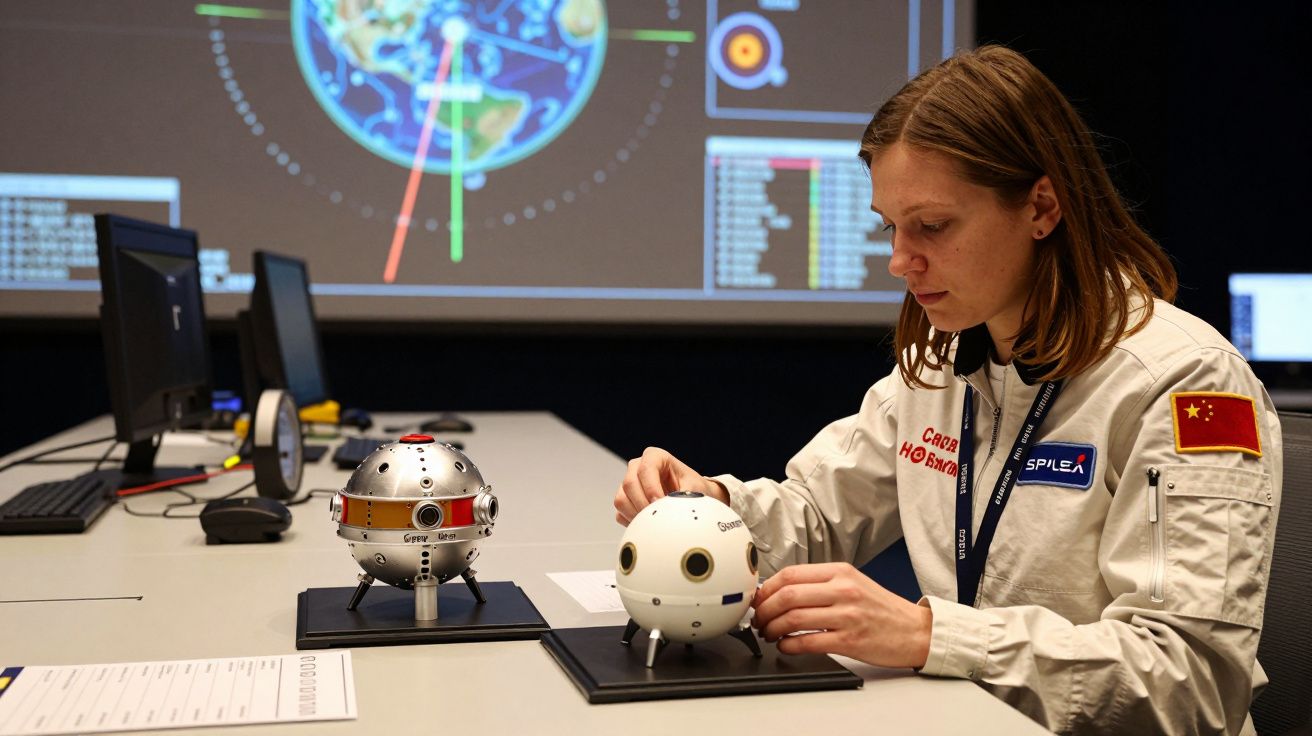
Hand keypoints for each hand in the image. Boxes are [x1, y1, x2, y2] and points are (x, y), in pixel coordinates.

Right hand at [613, 446, 728, 525]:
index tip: (660, 503)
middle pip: (629, 484)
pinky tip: (648, 523)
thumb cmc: (692, 487)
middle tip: (657, 517)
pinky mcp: (625, 500)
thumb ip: (685, 495)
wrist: (691, 497)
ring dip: (636, 514)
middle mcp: (638, 467)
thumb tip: (675, 510)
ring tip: (654, 521)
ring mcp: (629, 483)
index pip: (646, 468)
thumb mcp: (694, 487)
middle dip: (643, 504)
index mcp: (655, 457)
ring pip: (621, 500)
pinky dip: (633, 522)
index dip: (651, 488)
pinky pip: (620, 513)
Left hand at [751, 562, 931, 668]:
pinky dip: (789, 645)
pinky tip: (786, 646)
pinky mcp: (850, 640)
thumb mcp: (853, 583)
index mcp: (840, 571)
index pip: (791, 574)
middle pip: (788, 595)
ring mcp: (847, 615)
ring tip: (769, 634)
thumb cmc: (881, 609)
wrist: (915, 631)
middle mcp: (843, 590)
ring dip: (773, 629)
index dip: (766, 588)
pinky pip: (808, 642)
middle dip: (764, 610)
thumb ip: (820, 584)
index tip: (757, 599)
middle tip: (759, 620)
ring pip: (794, 618)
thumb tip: (780, 591)